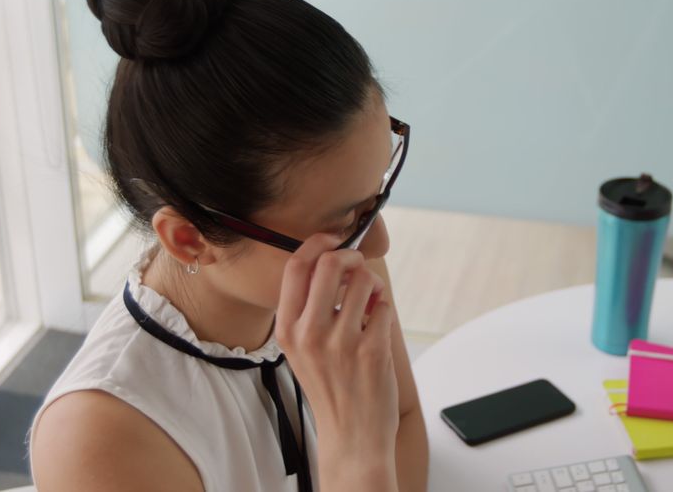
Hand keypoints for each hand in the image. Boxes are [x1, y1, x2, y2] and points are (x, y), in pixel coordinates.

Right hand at [275, 235, 399, 480]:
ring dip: (373, 284)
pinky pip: (384, 306)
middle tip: (358, 266)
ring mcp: (342, 342)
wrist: (351, 434)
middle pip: (331, 263)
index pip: (296, 267)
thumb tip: (332, 260)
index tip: (333, 239)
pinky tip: (377, 325)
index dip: (317, 243)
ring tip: (371, 301)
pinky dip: (384, 309)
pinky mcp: (372, 350)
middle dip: (351, 256)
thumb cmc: (329, 386)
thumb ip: (308, 308)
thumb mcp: (301, 348)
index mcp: (288, 329)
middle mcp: (310, 333)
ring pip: (364, 280)